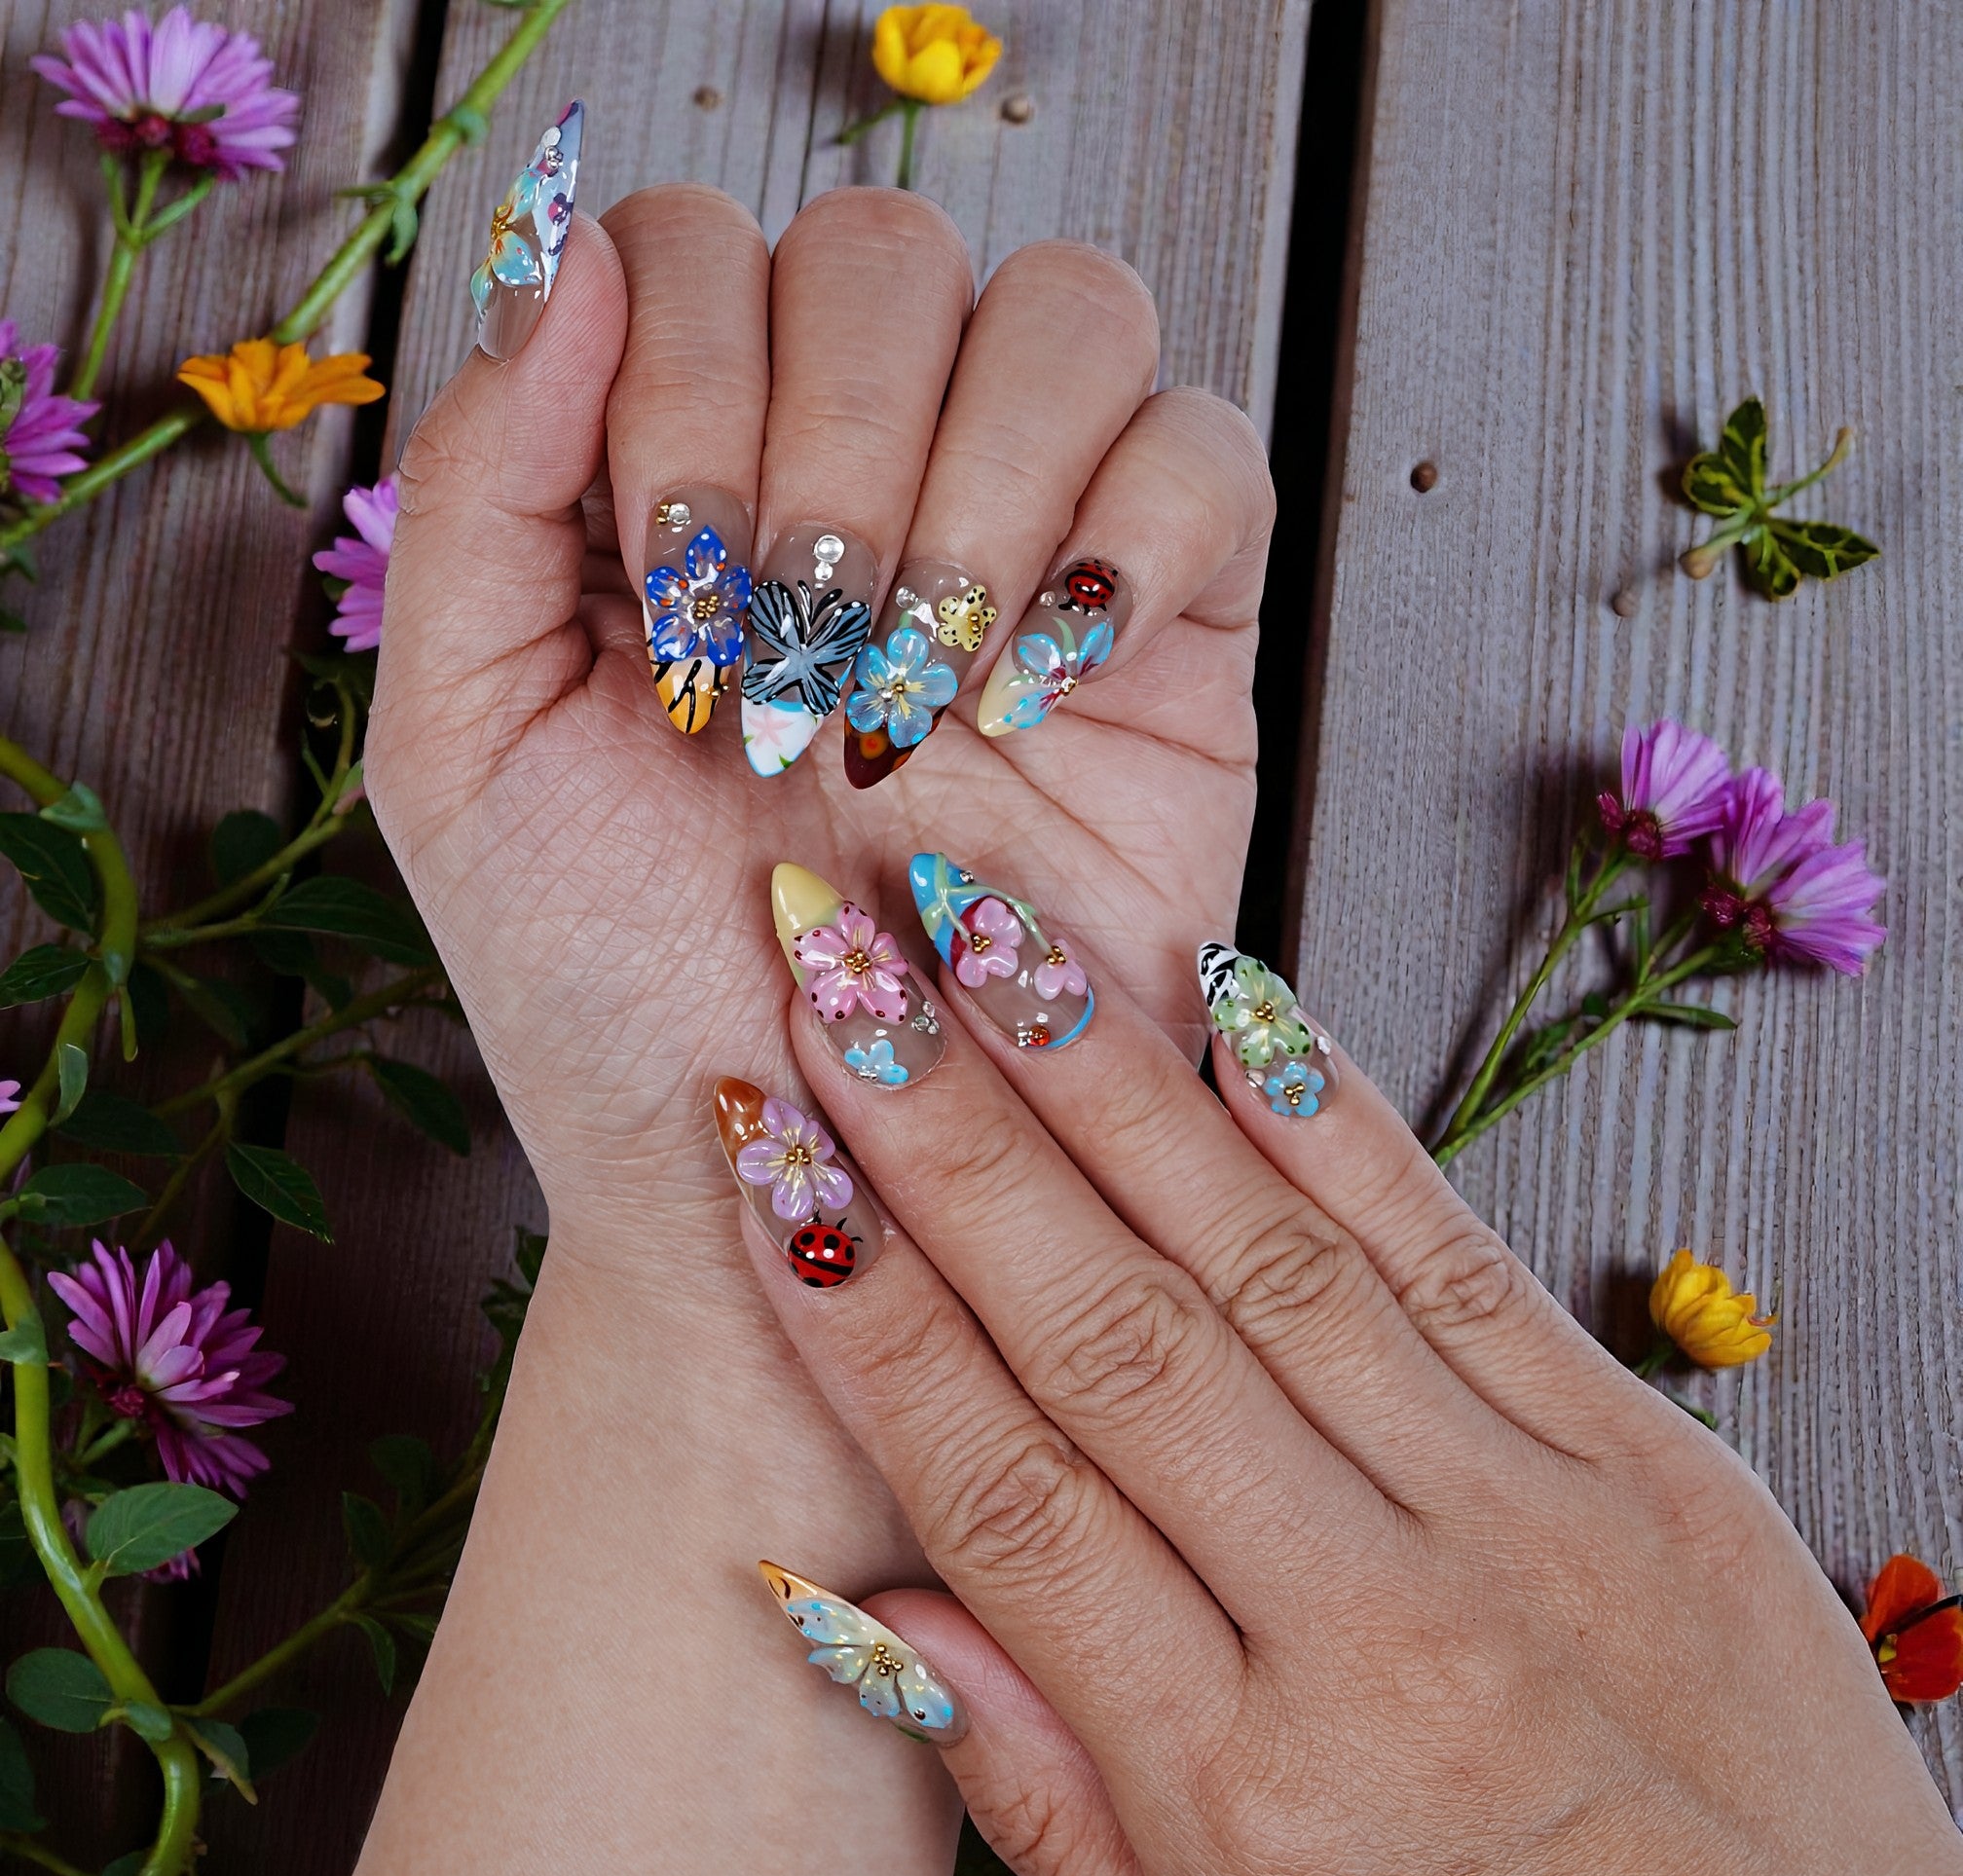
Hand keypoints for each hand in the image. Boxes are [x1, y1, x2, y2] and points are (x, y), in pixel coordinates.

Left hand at [371, 183, 1271, 1242]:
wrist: (799, 1177)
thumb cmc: (615, 990)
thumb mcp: (466, 748)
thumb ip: (479, 489)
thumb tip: (575, 245)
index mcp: (673, 475)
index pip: (702, 247)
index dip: (686, 382)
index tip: (669, 598)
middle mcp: (856, 477)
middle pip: (886, 250)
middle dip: (825, 452)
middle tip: (784, 667)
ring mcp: (1024, 547)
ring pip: (1069, 311)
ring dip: (975, 487)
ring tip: (905, 690)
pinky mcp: (1170, 639)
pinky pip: (1210, 456)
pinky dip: (1130, 537)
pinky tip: (1034, 689)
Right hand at [741, 895, 1962, 1875]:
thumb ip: (1043, 1787)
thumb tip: (861, 1607)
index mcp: (1245, 1796)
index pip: (1001, 1489)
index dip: (863, 1312)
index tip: (768, 1162)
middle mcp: (1380, 1632)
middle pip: (1111, 1334)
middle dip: (949, 1134)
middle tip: (837, 971)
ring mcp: (1531, 1523)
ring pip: (1267, 1256)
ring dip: (1106, 1079)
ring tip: (988, 939)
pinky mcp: (1654, 1459)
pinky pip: (1456, 1250)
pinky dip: (1331, 1115)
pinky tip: (1227, 1000)